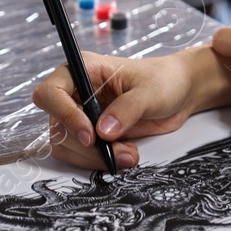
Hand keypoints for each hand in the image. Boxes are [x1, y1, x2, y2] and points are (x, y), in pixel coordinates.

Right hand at [31, 45, 230, 170]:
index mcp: (83, 69)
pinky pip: (80, 155)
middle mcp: (75, 92)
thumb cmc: (164, 80)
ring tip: (128, 154)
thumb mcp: (150, 91)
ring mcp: (80, 115)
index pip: (51, 92)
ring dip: (95, 157)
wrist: (180, 93)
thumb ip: (127, 109)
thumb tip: (102, 132)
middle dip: (88, 146)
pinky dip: (99, 161)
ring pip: (66, 145)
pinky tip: (124, 155)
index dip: (65, 116)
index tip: (91, 135)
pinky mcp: (90, 134)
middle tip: (121, 152)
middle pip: (57, 126)